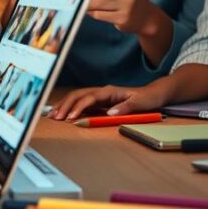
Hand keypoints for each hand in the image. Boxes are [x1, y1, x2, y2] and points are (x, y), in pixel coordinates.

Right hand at [48, 82, 168, 120]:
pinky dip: (71, 107)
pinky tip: (63, 113)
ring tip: (53, 115)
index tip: (70, 117)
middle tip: (55, 117)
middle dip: (65, 105)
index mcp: (110, 91)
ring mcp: (100, 95)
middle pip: (78, 95)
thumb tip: (110, 112)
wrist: (154, 93)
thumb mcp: (140, 103)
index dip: (79, 107)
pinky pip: (81, 102)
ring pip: (77, 97)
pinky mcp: (100, 101)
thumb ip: (126, 107)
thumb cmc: (147, 98)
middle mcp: (102, 91)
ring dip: (65, 105)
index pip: (89, 97)